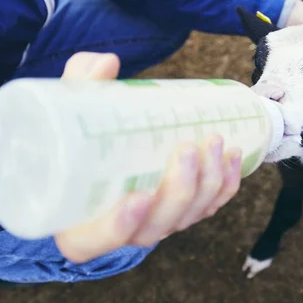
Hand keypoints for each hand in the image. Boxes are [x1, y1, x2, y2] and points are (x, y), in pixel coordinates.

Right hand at [53, 52, 242, 262]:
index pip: (93, 240)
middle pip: (155, 226)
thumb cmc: (77, 140)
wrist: (98, 151)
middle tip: (188, 148)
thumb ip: (81, 86)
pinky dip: (225, 186)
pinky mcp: (180, 210)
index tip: (139, 196)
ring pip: (186, 216)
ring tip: (214, 141)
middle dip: (180, 189)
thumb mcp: (69, 114)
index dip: (118, 226)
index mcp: (77, 222)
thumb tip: (107, 62)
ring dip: (208, 183)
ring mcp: (154, 222)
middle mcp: (119, 231)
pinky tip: (233, 157)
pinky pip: (208, 207)